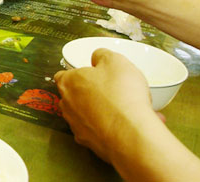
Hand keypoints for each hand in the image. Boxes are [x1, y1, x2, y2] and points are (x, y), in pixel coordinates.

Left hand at [54, 49, 156, 163]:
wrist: (130, 133)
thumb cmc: (121, 93)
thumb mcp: (115, 61)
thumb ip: (102, 55)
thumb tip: (97, 57)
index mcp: (68, 83)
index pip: (63, 76)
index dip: (79, 74)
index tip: (94, 75)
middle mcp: (67, 106)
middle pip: (78, 97)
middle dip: (97, 94)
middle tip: (118, 92)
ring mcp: (77, 127)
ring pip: (93, 115)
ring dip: (110, 112)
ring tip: (136, 109)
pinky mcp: (90, 144)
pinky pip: (103, 132)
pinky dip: (116, 128)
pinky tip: (136, 125)